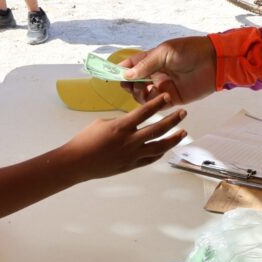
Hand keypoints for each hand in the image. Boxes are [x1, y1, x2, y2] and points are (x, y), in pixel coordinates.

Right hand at [61, 94, 186, 180]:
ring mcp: (132, 155)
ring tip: (183, 132)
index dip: (157, 103)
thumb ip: (121, 121)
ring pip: (159, 147)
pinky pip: (150, 159)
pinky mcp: (131, 165)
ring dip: (173, 139)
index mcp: (121, 126)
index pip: (144, 112)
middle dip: (173, 120)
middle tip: (183, 113)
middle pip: (158, 129)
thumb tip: (132, 122)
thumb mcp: (102, 123)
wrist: (77, 163)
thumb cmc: (85, 140)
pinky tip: (166, 147)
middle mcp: (130, 141)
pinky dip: (160, 152)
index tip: (167, 96)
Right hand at [119, 37, 215, 105]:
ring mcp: (164, 87)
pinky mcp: (173, 98)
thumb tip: (126, 75)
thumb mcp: (165, 52)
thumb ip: (146, 64)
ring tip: (147, 90)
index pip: (131, 66)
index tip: (110, 75)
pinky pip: (157, 104)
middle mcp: (155, 74)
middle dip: (129, 85)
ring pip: (143, 96)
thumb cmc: (190, 51)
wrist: (214, 61)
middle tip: (130, 85)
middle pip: (134, 83)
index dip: (120, 70)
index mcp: (152, 60)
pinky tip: (161, 95)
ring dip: (140, 95)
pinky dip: (154, 103)